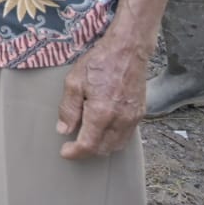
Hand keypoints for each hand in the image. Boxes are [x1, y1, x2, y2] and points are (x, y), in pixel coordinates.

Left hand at [56, 36, 148, 159]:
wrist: (126, 51)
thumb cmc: (98, 63)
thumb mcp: (74, 82)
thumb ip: (68, 109)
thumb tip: (63, 130)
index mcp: (102, 113)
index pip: (89, 145)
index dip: (75, 152)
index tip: (65, 152)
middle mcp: (120, 120)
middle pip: (103, 149)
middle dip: (86, 151)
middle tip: (72, 144)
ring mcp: (133, 118)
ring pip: (117, 145)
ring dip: (101, 147)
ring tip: (86, 138)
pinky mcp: (139, 114)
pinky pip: (126, 136)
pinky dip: (113, 139)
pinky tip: (103, 130)